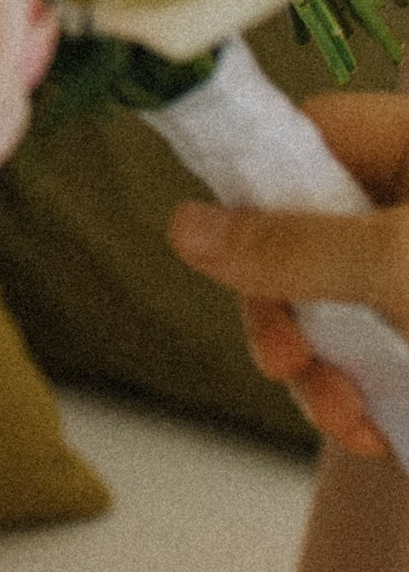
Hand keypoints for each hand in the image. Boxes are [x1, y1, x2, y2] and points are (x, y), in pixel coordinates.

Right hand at [168, 89, 408, 457]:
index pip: (309, 138)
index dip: (258, 191)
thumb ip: (290, 246)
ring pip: (341, 302)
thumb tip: (183, 226)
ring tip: (346, 421)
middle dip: (288, 314)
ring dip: (326, 371)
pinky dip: (367, 392)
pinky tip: (375, 434)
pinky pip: (380, 348)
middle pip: (311, 234)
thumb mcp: (396, 265)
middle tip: (284, 366)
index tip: (228, 255)